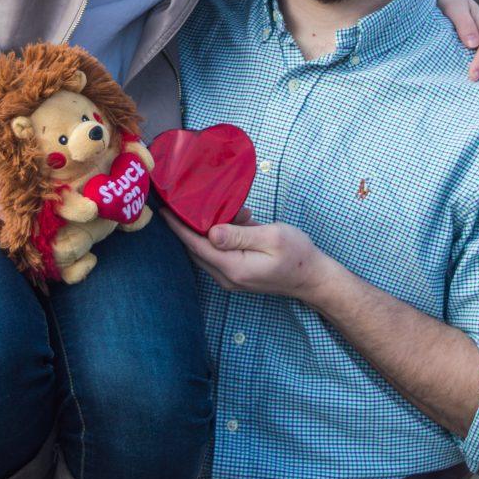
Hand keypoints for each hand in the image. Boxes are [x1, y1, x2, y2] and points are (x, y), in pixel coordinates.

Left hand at [160, 207, 323, 299]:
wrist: (314, 278)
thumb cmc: (297, 255)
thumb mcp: (271, 237)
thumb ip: (239, 235)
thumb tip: (210, 232)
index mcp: (233, 267)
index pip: (196, 245)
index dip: (178, 227)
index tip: (164, 209)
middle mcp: (227, 276)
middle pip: (196, 249)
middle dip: (184, 226)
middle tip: (177, 201)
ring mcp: (232, 277)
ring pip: (206, 250)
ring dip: (206, 228)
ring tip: (216, 204)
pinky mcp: (238, 273)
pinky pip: (219, 253)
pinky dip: (220, 235)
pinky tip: (236, 218)